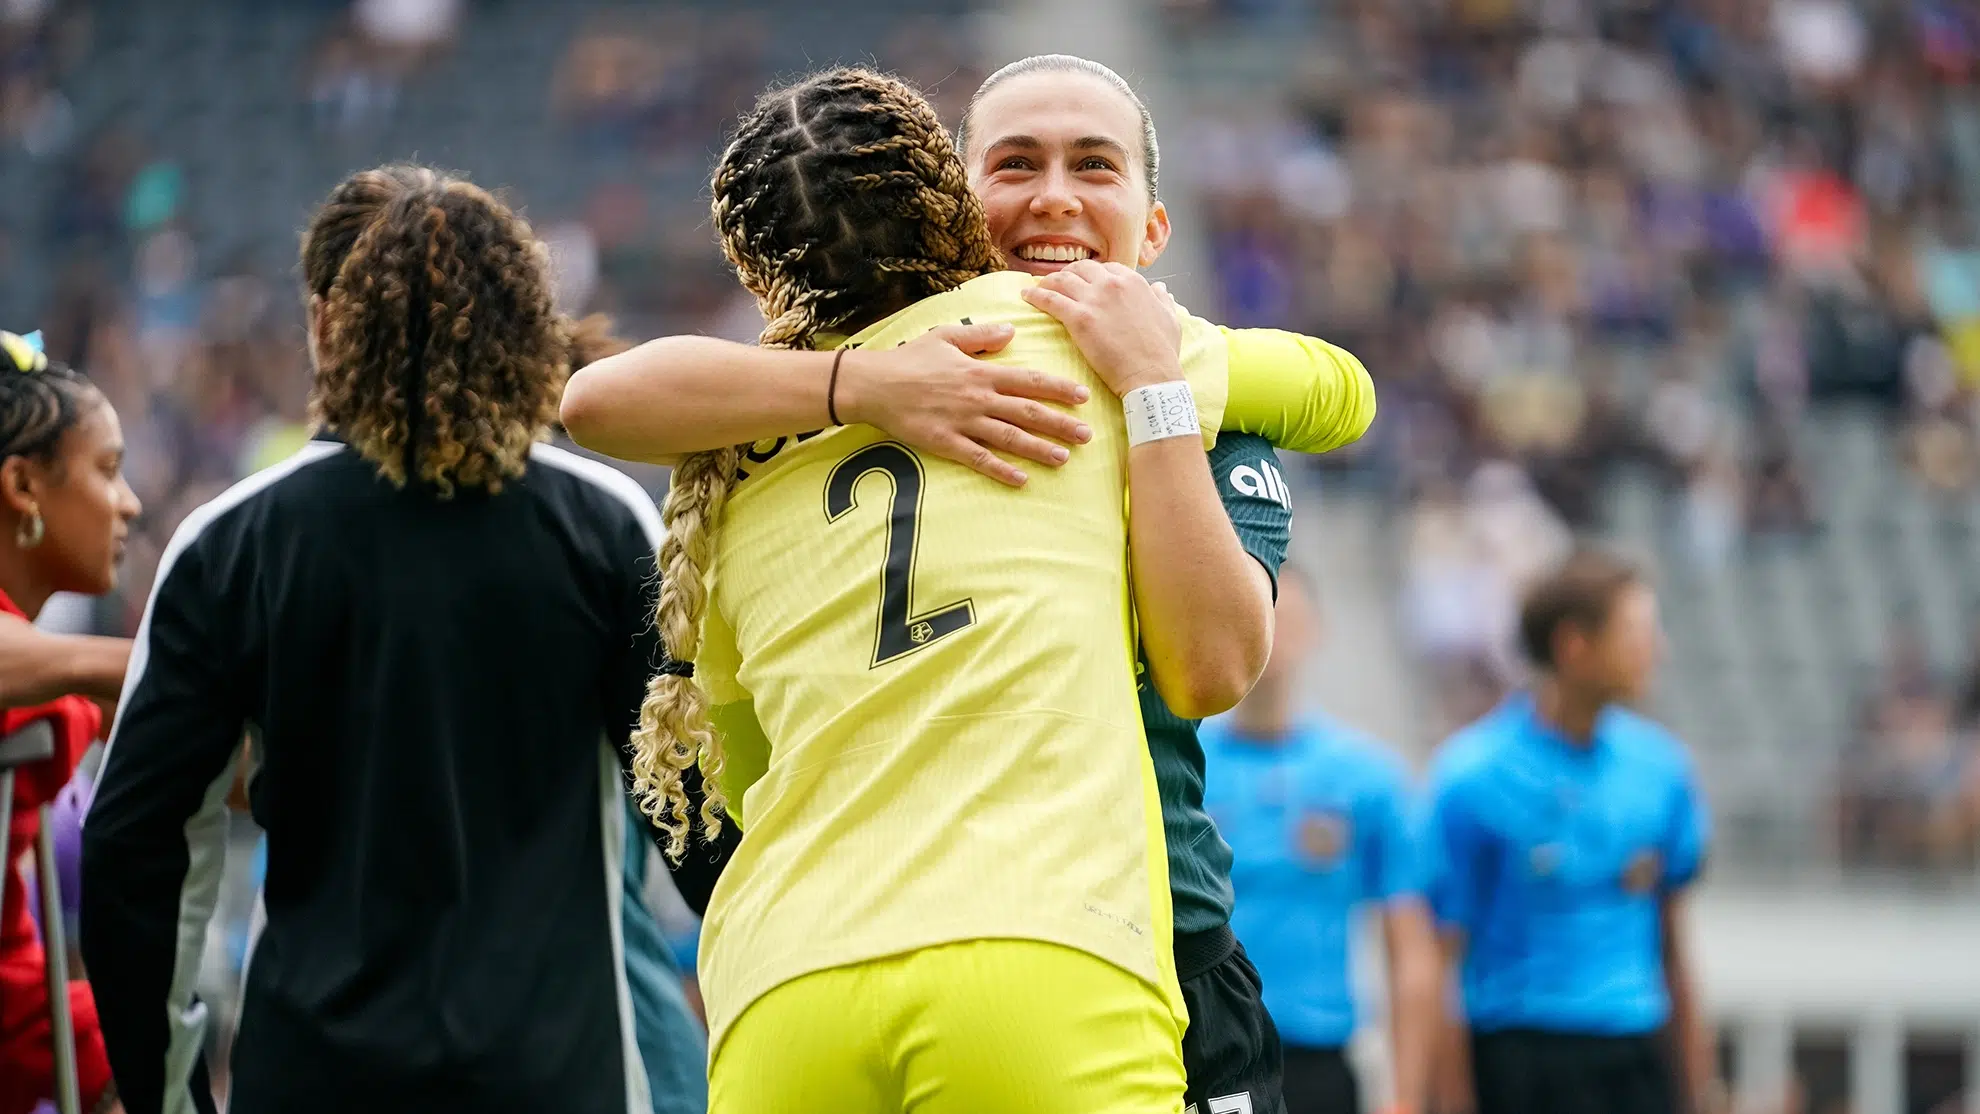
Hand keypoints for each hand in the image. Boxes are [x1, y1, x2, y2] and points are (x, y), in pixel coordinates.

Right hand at [836, 322, 1092, 486]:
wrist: (873, 384)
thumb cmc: (909, 359)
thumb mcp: (946, 336)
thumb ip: (981, 337)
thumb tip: (1011, 332)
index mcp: (980, 372)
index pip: (1028, 381)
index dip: (1058, 389)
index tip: (1083, 396)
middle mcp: (977, 398)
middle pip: (1026, 412)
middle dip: (1060, 423)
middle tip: (1088, 434)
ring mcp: (962, 422)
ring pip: (1008, 437)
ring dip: (1038, 448)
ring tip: (1065, 458)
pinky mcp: (945, 443)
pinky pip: (978, 459)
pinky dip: (1001, 470)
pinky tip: (1021, 480)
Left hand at [1021, 260, 1183, 397]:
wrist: (1151, 376)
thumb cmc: (1162, 353)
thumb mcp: (1170, 319)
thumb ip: (1163, 300)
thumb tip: (1160, 289)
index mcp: (1134, 281)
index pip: (1105, 268)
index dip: (1090, 274)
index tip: (1082, 282)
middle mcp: (1112, 283)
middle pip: (1080, 269)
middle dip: (1067, 274)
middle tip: (1057, 284)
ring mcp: (1094, 298)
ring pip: (1062, 280)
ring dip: (1048, 282)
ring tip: (1038, 288)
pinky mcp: (1079, 317)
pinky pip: (1050, 299)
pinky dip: (1035, 295)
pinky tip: (1026, 297)